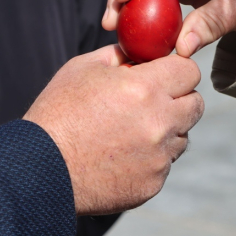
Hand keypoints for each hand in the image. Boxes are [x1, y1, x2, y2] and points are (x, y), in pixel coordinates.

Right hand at [23, 45, 203, 215]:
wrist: (39, 168)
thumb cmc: (58, 113)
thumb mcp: (83, 68)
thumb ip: (120, 55)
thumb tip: (140, 53)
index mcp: (143, 88)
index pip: (189, 71)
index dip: (177, 69)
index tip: (165, 74)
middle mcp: (159, 122)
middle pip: (196, 103)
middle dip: (179, 97)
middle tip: (153, 100)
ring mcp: (158, 156)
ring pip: (183, 134)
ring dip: (168, 128)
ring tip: (132, 130)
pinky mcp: (153, 183)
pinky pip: (166, 162)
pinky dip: (152, 156)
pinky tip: (123, 154)